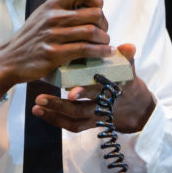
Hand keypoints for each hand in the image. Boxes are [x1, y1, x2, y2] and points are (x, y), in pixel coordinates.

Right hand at [0, 0, 113, 100]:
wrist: (9, 59)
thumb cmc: (30, 39)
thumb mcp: (43, 15)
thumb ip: (62, 10)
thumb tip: (88, 7)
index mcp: (52, 4)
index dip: (96, 0)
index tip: (98, 11)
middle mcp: (53, 17)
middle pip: (94, 13)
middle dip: (104, 24)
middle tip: (103, 32)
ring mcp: (53, 35)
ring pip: (92, 32)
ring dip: (104, 39)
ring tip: (105, 44)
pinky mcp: (54, 53)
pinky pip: (84, 49)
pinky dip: (100, 51)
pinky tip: (105, 53)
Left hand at [30, 44, 155, 132]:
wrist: (134, 106)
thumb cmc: (125, 81)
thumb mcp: (128, 69)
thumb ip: (126, 58)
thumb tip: (129, 46)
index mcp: (112, 91)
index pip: (99, 92)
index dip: (86, 92)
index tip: (71, 91)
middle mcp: (103, 106)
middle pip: (82, 110)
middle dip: (61, 106)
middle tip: (41, 99)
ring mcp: (95, 116)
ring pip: (74, 119)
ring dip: (54, 113)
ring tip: (37, 105)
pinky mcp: (89, 123)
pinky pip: (72, 125)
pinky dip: (55, 120)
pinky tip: (39, 111)